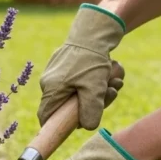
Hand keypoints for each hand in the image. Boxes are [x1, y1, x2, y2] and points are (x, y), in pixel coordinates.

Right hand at [38, 4, 125, 129]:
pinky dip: (93, 82)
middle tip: (110, 95)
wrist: (92, 32)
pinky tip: (109, 75)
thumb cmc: (91, 61)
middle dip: (90, 105)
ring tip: (114, 82)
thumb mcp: (94, 90)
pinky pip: (77, 81)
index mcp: (51, 89)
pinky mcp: (64, 65)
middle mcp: (49, 82)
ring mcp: (56, 73)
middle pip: (66, 106)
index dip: (57, 127)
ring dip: (97, 93)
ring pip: (75, 93)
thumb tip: (86, 127)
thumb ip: (90, 112)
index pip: (46, 116)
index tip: (74, 127)